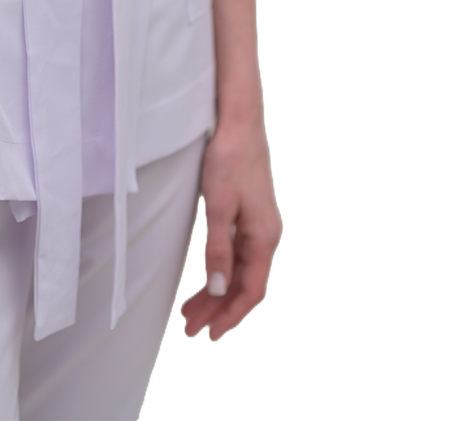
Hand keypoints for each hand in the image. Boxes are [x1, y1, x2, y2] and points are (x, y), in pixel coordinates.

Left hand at [180, 118, 282, 341]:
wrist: (238, 125)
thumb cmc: (228, 161)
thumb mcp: (218, 206)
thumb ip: (219, 249)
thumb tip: (220, 290)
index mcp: (263, 238)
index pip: (250, 291)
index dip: (231, 316)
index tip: (210, 334)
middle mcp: (267, 236)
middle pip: (244, 285)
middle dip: (218, 309)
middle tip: (191, 328)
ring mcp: (260, 227)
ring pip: (240, 271)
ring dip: (217, 292)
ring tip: (192, 311)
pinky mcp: (250, 216)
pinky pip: (238, 255)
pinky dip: (221, 271)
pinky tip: (208, 280)